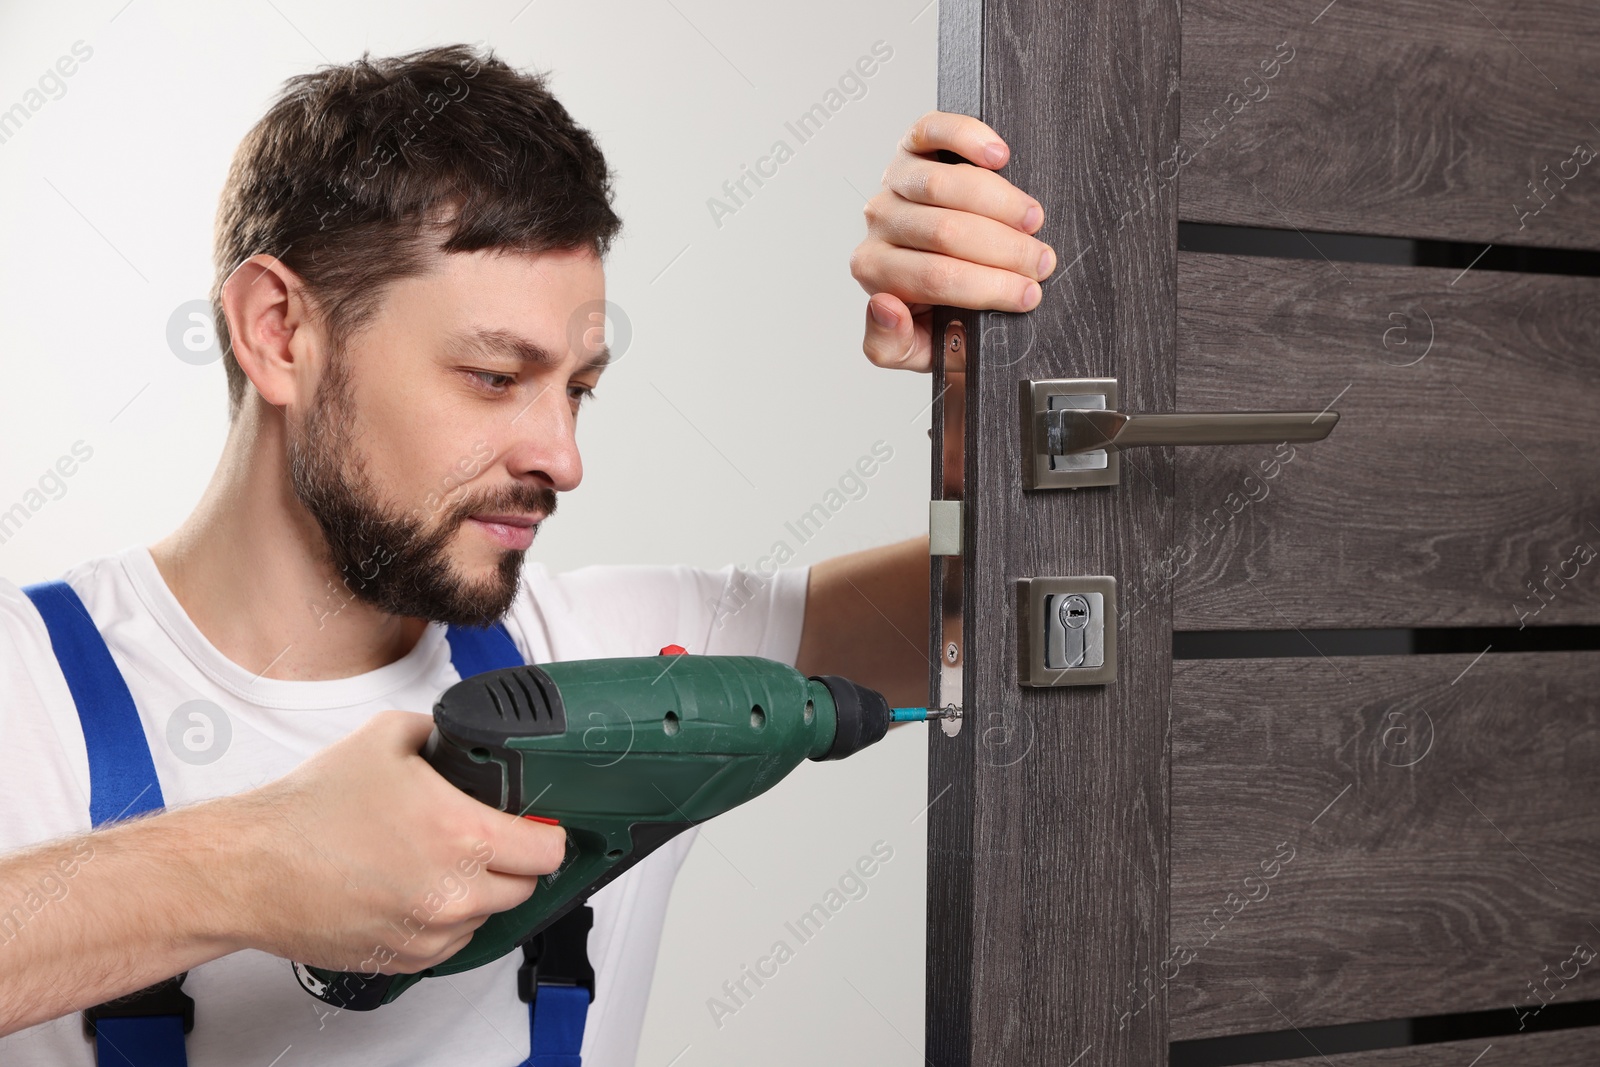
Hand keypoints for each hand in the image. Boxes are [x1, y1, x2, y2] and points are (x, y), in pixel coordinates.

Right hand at [227, 710, 566, 974]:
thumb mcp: (387, 739)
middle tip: (486, 839)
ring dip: (477, 892)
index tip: (540, 827)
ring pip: (486, 917)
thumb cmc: (307, 813)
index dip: (548, 833)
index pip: (548, 850)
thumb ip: (440, 734)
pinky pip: (449, 942)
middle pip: (524, 887)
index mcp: (461, 835)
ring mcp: (429, 931)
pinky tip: (413, 887)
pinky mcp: (403, 958)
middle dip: (512, 861)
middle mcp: (453, 891)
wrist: (249, 868)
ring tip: (437, 861)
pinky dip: (443, 919)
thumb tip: (461, 738)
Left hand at [849, 110, 1054, 371]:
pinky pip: (934, 131)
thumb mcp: (909, 346)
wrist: (926, 269)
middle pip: (945, 231)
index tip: (1029, 295)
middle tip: (1042, 261)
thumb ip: (888, 344)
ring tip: (1033, 221)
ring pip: (943, 184)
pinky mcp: (911, 146)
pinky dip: (969, 137)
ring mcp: (894, 180)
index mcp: (875, 272)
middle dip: (1005, 249)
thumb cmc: (925, 307)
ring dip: (1000, 202)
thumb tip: (884, 305)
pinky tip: (1000, 154)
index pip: (936, 277)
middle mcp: (879, 222)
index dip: (991, 287)